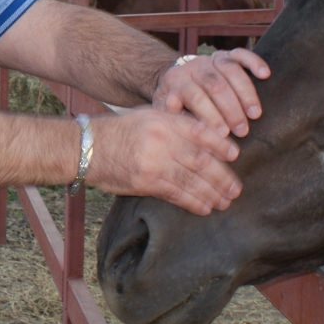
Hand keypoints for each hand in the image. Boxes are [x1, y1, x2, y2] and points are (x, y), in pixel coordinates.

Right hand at [85, 107, 240, 214]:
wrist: (87, 147)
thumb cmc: (119, 130)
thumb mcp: (147, 116)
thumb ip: (174, 123)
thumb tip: (206, 136)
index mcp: (164, 120)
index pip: (200, 131)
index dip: (220, 144)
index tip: (235, 154)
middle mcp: (161, 140)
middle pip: (200, 160)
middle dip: (221, 176)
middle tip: (236, 188)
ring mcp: (154, 162)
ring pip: (191, 179)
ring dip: (212, 193)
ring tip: (225, 201)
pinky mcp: (145, 182)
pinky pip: (175, 194)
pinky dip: (193, 202)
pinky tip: (205, 207)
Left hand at [153, 49, 269, 139]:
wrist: (176, 84)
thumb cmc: (176, 109)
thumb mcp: (168, 116)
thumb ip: (175, 116)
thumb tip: (180, 111)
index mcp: (176, 81)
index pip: (195, 97)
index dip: (211, 116)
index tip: (224, 135)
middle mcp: (193, 66)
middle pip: (215, 84)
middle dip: (231, 109)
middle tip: (243, 131)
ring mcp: (209, 59)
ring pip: (230, 69)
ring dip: (245, 93)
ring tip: (255, 114)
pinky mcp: (225, 55)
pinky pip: (240, 54)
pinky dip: (254, 62)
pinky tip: (265, 74)